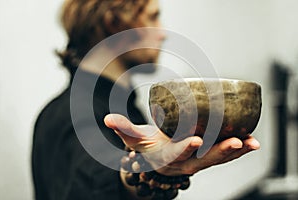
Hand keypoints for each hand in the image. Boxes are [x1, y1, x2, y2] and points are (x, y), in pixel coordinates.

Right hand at [104, 114, 259, 175]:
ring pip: (219, 158)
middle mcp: (185, 163)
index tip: (196, 140)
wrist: (160, 157)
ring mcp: (199, 161)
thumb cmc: (148, 146)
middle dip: (220, 152)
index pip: (176, 155)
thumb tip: (107, 119)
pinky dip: (239, 149)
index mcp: (167, 158)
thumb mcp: (134, 139)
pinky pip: (225, 155)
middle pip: (204, 160)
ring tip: (251, 142)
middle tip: (235, 142)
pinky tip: (251, 141)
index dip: (185, 149)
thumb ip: (123, 128)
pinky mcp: (208, 155)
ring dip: (235, 151)